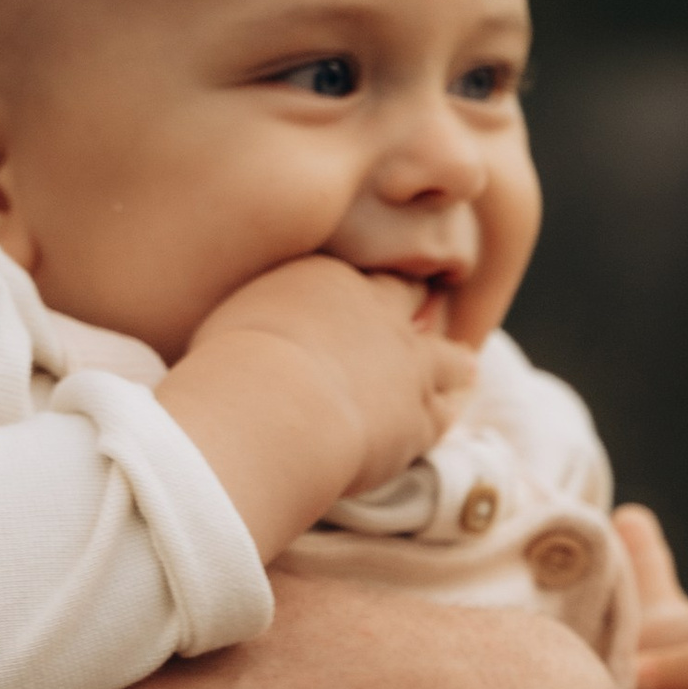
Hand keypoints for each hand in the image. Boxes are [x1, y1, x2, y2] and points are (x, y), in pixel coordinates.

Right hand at [195, 257, 473, 489]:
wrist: (272, 406)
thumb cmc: (227, 363)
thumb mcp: (226, 320)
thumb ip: (249, 314)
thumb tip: (234, 321)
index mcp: (327, 279)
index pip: (356, 271)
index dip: (364, 285)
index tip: (362, 295)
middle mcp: (377, 312)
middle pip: (410, 298)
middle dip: (416, 304)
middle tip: (422, 312)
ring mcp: (408, 365)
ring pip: (449, 357)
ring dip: (453, 362)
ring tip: (461, 367)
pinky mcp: (420, 416)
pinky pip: (448, 411)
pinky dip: (449, 410)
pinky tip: (452, 411)